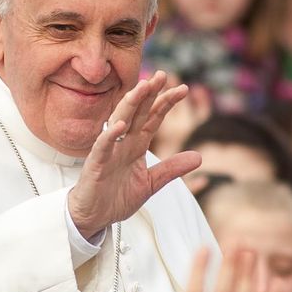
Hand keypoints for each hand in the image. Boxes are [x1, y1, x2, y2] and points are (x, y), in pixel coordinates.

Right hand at [68, 71, 202, 237]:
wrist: (93, 217)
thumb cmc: (117, 197)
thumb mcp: (151, 183)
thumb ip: (172, 169)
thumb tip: (199, 156)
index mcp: (136, 145)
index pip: (153, 118)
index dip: (166, 103)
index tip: (183, 89)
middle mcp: (122, 143)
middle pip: (137, 113)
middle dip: (148, 93)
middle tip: (161, 75)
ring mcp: (108, 152)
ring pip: (119, 121)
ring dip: (130, 104)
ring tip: (142, 88)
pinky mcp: (95, 165)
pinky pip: (102, 146)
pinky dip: (109, 135)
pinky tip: (119, 124)